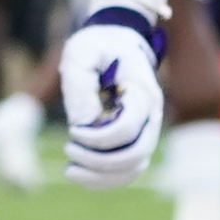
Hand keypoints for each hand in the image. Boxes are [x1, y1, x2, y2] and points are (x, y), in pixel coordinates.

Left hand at [59, 6, 168, 184]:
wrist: (115, 41)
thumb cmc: (97, 44)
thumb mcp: (83, 51)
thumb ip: (81, 83)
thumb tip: (84, 123)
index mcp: (142, 93)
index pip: (127, 129)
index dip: (97, 138)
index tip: (72, 130)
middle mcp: (150, 116)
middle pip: (136, 155)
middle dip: (99, 161)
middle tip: (69, 149)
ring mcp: (145, 129)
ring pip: (134, 168)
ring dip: (102, 176)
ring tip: (71, 170)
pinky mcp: (134, 139)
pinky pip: (128, 169)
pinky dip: (106, 179)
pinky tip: (79, 174)